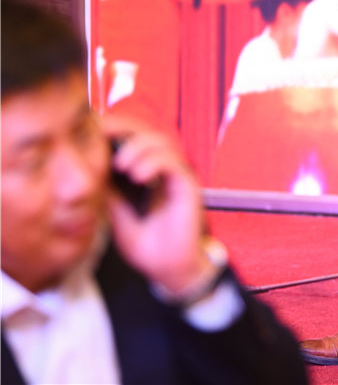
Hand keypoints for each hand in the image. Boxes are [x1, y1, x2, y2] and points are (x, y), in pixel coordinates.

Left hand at [102, 114, 208, 294]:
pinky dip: (155, 162)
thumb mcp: (117, 216)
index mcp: (146, 172)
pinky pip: (173, 163)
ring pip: (161, 142)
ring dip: (138, 147)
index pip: (132, 139)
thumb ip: (109, 192)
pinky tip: (138, 175)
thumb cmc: (147, 246)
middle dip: (124, 128)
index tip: (92, 128)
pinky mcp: (186, 186)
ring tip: (122, 165)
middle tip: (103, 132)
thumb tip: (88, 171)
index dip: (115, 129)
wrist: (169, 271)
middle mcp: (163, 168)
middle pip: (147, 132)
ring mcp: (176, 175)